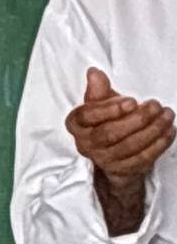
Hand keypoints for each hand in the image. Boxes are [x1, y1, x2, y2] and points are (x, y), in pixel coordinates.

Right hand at [69, 66, 175, 180]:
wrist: (110, 152)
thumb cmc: (105, 121)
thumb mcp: (99, 103)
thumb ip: (98, 89)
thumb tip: (94, 73)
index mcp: (76, 124)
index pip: (87, 116)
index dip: (110, 109)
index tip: (132, 101)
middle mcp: (85, 144)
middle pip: (110, 133)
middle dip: (136, 119)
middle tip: (155, 106)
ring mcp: (104, 159)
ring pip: (130, 146)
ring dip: (153, 130)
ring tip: (167, 115)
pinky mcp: (122, 170)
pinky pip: (143, 158)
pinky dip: (159, 144)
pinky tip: (169, 131)